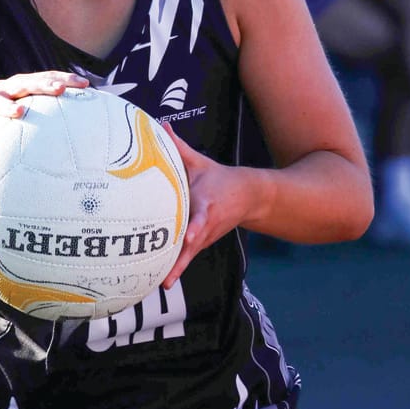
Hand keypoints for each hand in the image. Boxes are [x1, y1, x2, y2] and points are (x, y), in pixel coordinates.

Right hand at [0, 72, 88, 150]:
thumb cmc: (5, 124)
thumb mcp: (27, 116)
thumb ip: (50, 117)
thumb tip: (85, 129)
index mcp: (21, 87)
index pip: (46, 78)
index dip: (65, 79)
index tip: (85, 84)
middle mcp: (4, 90)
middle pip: (25, 84)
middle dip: (43, 85)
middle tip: (60, 90)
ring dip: (7, 106)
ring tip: (20, 112)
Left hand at [160, 124, 255, 286]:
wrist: (248, 197)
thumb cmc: (219, 178)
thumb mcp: (200, 162)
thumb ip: (178, 147)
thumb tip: (161, 125)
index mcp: (207, 203)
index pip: (202, 216)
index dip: (197, 226)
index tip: (192, 235)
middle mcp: (208, 223)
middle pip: (194, 243)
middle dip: (182, 257)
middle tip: (168, 274)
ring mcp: (206, 236)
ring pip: (190, 254)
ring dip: (178, 268)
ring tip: (162, 283)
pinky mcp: (203, 243)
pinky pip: (188, 257)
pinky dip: (177, 269)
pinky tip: (164, 282)